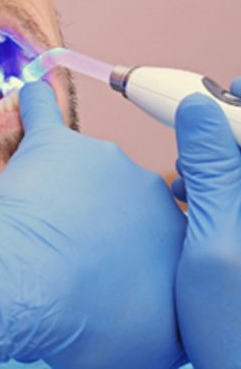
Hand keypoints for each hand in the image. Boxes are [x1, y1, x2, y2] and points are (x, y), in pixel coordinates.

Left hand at [0, 81, 186, 368]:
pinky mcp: (52, 144)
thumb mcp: (151, 344)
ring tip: (38, 218)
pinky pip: (43, 112)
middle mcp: (145, 187)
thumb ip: (165, 317)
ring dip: (66, 186)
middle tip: (72, 249)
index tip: (113, 261)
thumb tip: (159, 311)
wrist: (29, 284)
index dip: (135, 248)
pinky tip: (31, 91)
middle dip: (103, 219)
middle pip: (125, 196)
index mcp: (175, 232)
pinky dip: (36, 103)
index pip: (164, 230)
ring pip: (84, 167)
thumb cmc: (86, 320)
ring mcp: (99, 159)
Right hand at [174, 77, 240, 368]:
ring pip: (238, 162)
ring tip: (182, 180)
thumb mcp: (216, 242)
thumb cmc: (236, 326)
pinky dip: (211, 181)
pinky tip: (187, 196)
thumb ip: (213, 170)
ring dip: (212, 157)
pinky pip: (231, 186)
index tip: (220, 91)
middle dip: (220, 129)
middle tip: (188, 143)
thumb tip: (197, 106)